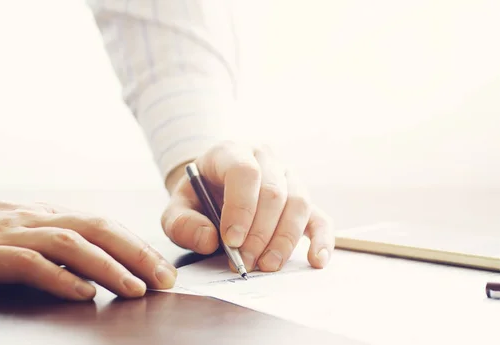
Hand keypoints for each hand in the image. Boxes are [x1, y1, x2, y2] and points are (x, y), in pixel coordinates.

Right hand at [0, 200, 175, 300]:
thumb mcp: (25, 233)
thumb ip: (60, 246)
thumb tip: (100, 268)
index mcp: (49, 214)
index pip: (103, 225)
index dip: (137, 246)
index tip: (163, 269)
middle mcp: (36, 218)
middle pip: (96, 229)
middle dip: (135, 253)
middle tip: (163, 279)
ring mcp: (12, 234)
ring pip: (69, 244)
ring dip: (107, 266)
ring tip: (134, 289)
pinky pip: (29, 264)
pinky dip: (59, 278)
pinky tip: (82, 294)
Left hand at [161, 141, 333, 271]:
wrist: (214, 188)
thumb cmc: (198, 196)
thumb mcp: (177, 206)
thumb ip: (182, 223)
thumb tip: (209, 240)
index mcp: (231, 151)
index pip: (245, 172)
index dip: (241, 207)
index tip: (230, 240)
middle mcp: (265, 158)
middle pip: (274, 193)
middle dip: (259, 234)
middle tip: (244, 262)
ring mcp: (288, 177)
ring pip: (299, 204)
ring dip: (284, 240)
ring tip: (266, 265)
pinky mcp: (303, 199)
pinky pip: (320, 217)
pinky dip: (322, 240)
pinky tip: (316, 261)